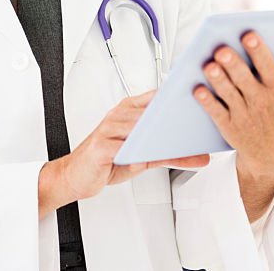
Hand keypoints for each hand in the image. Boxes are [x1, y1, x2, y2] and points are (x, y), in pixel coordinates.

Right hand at [39, 91, 208, 215]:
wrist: (74, 176)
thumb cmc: (106, 161)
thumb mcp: (142, 157)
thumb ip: (170, 154)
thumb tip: (200, 155)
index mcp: (128, 109)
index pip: (155, 98)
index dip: (176, 98)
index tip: (197, 98)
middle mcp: (118, 115)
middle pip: (151, 113)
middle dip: (173, 118)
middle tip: (195, 121)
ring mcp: (109, 129)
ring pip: (140, 129)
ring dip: (160, 136)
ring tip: (179, 142)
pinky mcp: (101, 147)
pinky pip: (125, 149)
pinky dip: (140, 154)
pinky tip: (150, 158)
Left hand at [193, 31, 273, 181]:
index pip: (267, 66)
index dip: (258, 51)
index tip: (249, 35)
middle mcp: (260, 101)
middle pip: (244, 79)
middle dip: (233, 64)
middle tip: (221, 50)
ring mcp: (244, 114)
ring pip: (228, 93)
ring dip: (218, 80)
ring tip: (208, 65)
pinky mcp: (229, 126)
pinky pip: (216, 112)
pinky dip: (207, 101)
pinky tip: (197, 89)